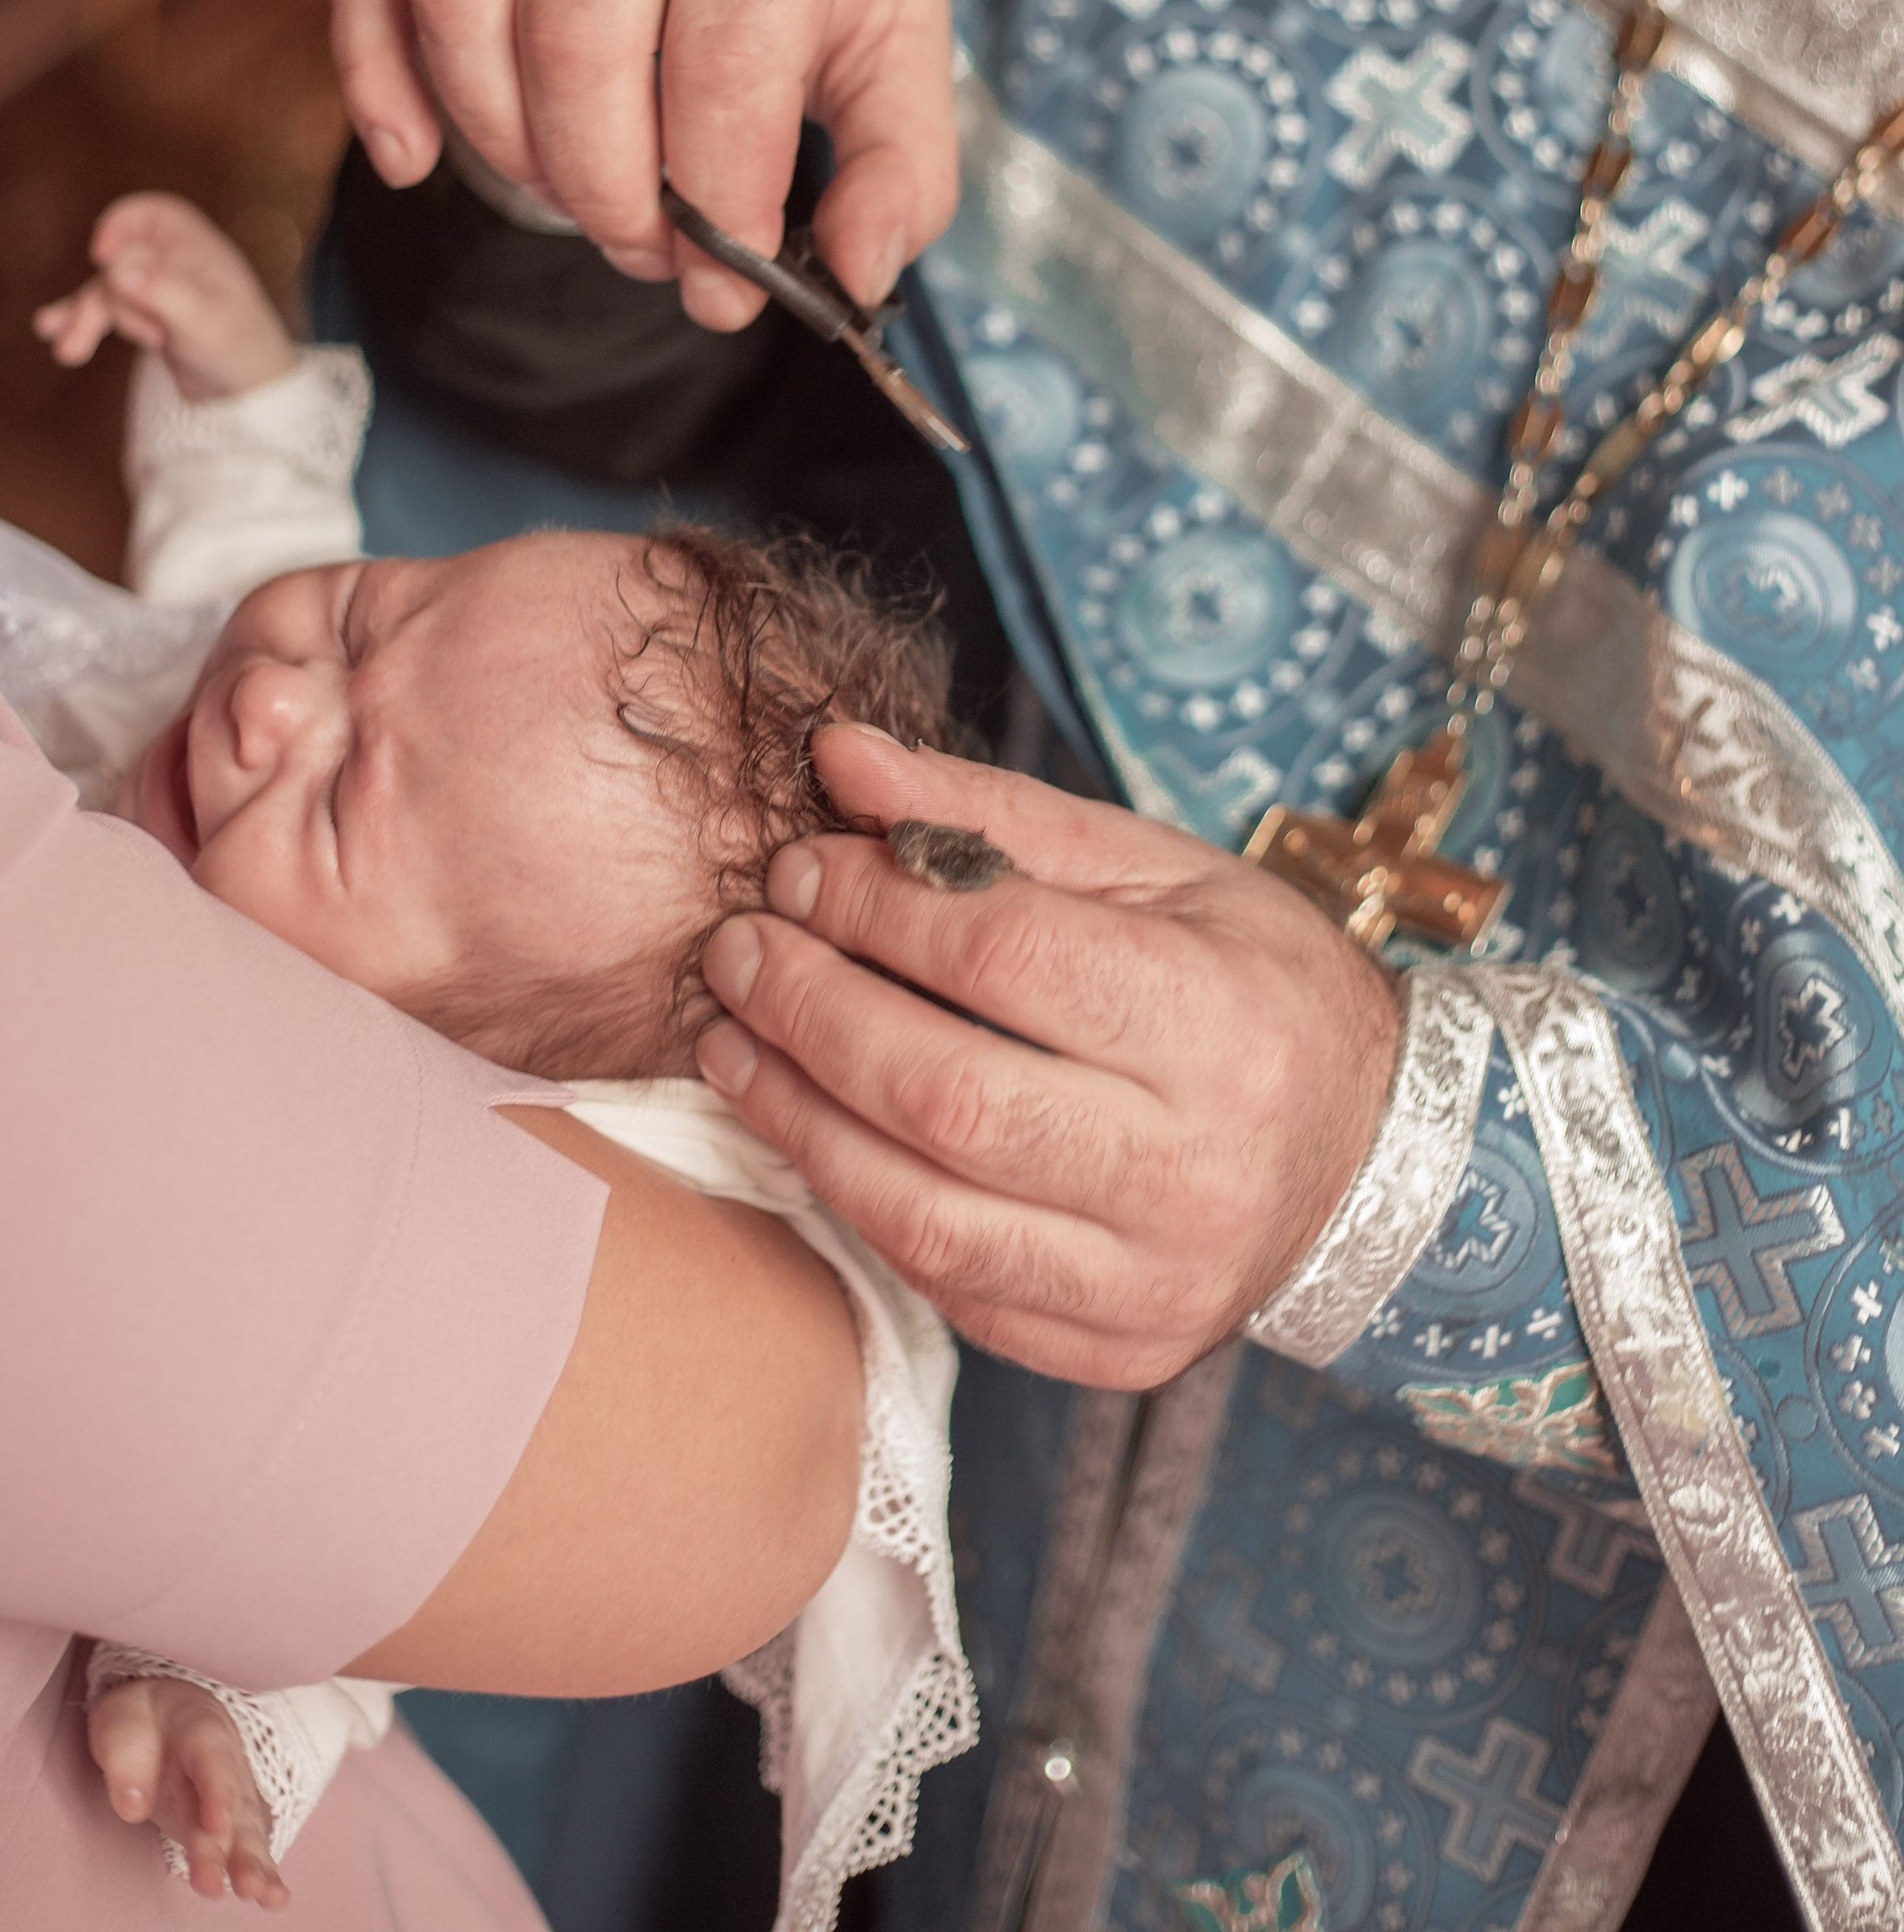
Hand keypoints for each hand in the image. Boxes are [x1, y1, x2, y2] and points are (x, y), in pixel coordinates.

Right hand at [34, 194, 298, 404]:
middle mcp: (172, 260)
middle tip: (121, 341)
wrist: (246, 394)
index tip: (103, 255)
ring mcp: (154, 287)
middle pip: (117, 263)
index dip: (120, 226)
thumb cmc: (240, 350)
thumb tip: (116, 266)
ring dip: (86, 319)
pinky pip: (102, 309)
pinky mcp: (142, 315)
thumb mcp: (206, 321)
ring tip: (69, 354)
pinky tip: (50, 329)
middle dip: (107, 301)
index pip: (149, 214)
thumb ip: (165, 291)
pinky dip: (77, 318)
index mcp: (195, 246)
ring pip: (105, 291)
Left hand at [88, 1677, 288, 1906]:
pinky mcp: (230, 1819)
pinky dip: (262, 1869)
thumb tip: (132, 1808)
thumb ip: (126, 1760)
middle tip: (239, 1884)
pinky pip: (248, 1842)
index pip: (211, 1758)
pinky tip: (274, 1896)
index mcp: (200, 1727)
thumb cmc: (140, 1717)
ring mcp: (233, 1790)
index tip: (216, 1826)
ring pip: (246, 1826)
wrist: (161, 1708)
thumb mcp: (121, 1722)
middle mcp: (227, 1760)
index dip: (216, 1791)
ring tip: (262, 1895)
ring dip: (253, 1862)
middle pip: (233, 1804)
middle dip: (235, 1846)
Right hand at [330, 0, 956, 328]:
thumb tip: (859, 277)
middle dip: (602, 187)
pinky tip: (411, 159)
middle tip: (646, 247)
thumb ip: (901, 168)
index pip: (725, 55)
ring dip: (500, 141)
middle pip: (575, 34)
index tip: (731, 274)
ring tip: (572, 198)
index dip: (719, 196)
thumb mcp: (902, 34)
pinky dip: (376, 72)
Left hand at [694, 729, 1401, 1389]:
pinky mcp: (1116, 1350)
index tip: (800, 869)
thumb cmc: (1253, 985)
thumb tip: (838, 757)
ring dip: (798, 1121)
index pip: (1003, 959)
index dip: (875, 908)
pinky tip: (810, 1131)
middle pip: (946, 1094)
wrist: (1376, 1153)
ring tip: (733, 1043)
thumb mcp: (1153, 867)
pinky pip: (948, 1286)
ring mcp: (1155, 1280)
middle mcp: (1193, 1168)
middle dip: (811, 1013)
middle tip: (739, 951)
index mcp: (1220, 1021)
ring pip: (926, 1216)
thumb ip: (988, 813)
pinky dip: (858, 1204)